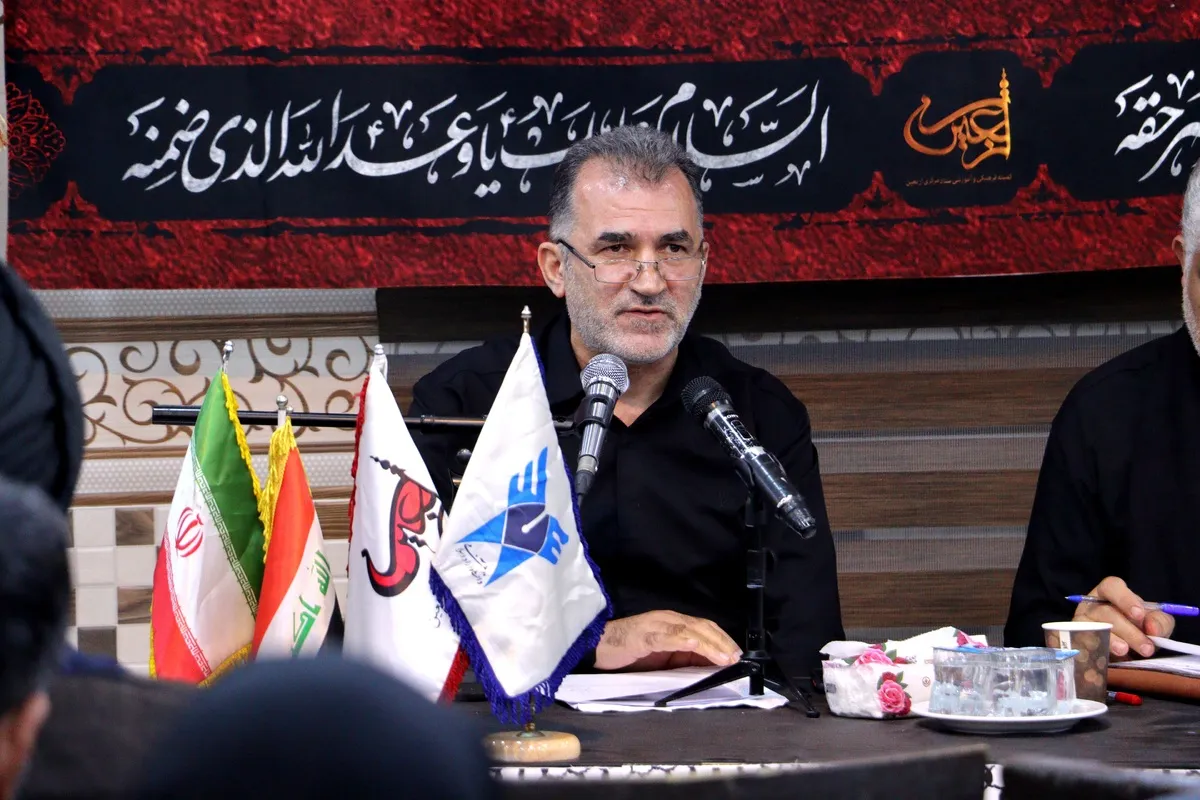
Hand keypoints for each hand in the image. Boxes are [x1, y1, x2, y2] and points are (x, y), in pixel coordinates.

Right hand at [593, 611, 742, 670]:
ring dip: (710, 644)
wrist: (596, 647)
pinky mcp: (644, 634)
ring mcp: (656, 625)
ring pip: (691, 630)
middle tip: (736, 658)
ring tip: (724, 657)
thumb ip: (681, 659)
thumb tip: (708, 669)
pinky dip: (685, 640)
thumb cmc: (627, 653)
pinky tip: (696, 646)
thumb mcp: (661, 657)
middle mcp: (668, 620)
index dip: (722, 640)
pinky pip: (669, 636)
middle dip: (722, 642)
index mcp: (673, 624)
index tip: (736, 655)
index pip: (704, 628)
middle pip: (702, 627)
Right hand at [1074, 576, 1174, 657]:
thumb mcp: (1155, 623)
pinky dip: (1098, 650)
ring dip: (1112, 641)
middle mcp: (1092, 605)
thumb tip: (1153, 628)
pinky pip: (1084, 644)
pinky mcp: (1077, 640)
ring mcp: (1082, 622)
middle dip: (1129, 631)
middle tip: (1147, 648)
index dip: (1124, 599)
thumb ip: (1159, 621)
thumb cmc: (1139, 630)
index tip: (1139, 615)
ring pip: (1095, 628)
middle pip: (1106, 612)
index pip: (1112, 587)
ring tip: (1126, 652)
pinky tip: (1111, 657)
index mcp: (1110, 593)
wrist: (1126, 652)